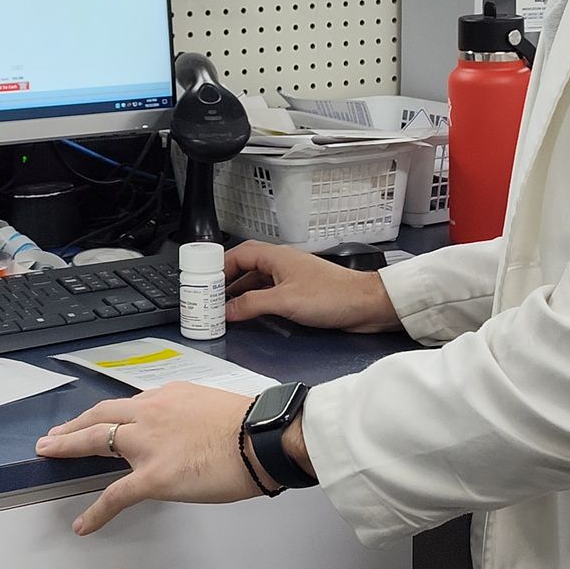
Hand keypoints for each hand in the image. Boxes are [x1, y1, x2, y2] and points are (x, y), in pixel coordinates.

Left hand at [36, 383, 264, 534]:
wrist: (260, 438)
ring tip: (49, 453)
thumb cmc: (250, 426)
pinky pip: (115, 495)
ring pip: (96, 441)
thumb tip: (189, 434)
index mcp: (168, 397)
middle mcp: (150, 413)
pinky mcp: (151, 476)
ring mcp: (147, 444)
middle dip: (74, 425)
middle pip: (101, 415)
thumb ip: (192, 417)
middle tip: (55, 434)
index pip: (129, 405)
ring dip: (68, 446)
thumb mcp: (214, 407)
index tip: (99, 419)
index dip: (109, 415)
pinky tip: (83, 525)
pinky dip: (96, 512)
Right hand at [224, 241, 401, 333]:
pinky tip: (249, 313)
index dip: (218, 268)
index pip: (237, 255)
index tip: (203, 283)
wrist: (365, 305)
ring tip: (223, 308)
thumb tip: (226, 311)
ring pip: (256, 281)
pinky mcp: (299, 293)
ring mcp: (290, 278)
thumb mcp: (284, 301)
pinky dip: (255, 302)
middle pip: (244, 267)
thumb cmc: (333, 295)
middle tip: (208, 298)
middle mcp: (281, 264)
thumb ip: (252, 305)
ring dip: (239, 293)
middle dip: (225, 282)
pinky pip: (268, 293)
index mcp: (276, 256)